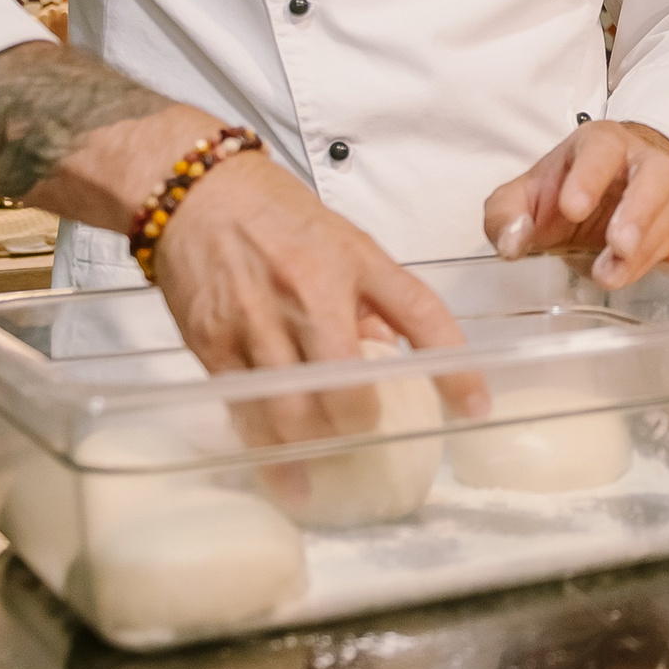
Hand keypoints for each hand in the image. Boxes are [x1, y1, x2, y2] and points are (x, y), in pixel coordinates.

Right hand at [25, 105, 483, 442]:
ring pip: (295, 412)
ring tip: (328, 455)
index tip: (475, 406)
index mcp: (354, 261)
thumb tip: (393, 356)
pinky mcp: (213, 345)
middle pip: (348, 383)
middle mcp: (309, 292)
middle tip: (367, 429)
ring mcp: (257, 322)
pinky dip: (270, 452)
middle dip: (362, 420)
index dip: (453, 366)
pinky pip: (247, 413)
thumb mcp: (341, 239)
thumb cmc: (275, 213)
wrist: (193, 190)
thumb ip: (371, 297)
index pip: (420, 313)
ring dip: (317, 445)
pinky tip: (287, 478)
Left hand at [484, 121, 668, 289]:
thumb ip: (505, 215)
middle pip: (655, 173)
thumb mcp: (520, 196)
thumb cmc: (557, 192)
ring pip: (667, 213)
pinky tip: (624, 276)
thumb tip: (513, 242)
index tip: (572, 209)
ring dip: (642, 248)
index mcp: (599, 143)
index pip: (601, 149)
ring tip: (609, 275)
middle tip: (618, 244)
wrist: (599, 197)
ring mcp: (661, 195)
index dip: (590, 176)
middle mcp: (639, 162)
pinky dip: (648, 263)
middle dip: (639, 209)